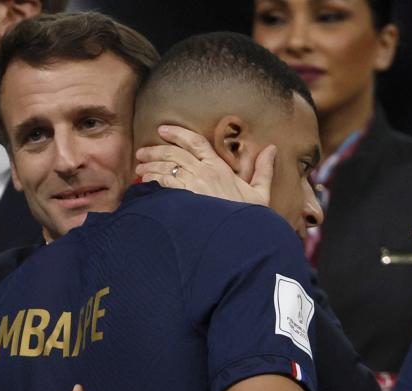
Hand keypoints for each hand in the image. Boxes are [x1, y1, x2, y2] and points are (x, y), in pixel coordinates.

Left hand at [135, 124, 275, 206]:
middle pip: (174, 153)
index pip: (195, 142)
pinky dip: (150, 181)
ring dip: (149, 166)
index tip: (162, 130)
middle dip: (155, 150)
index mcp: (219, 168)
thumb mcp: (260, 194)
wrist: (240, 239)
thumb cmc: (249, 220)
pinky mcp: (181, 202)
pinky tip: (144, 182)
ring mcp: (191, 187)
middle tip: (142, 152)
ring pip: (164, 167)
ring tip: (140, 168)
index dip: (177, 133)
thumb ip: (263, 170)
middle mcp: (203, 173)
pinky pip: (161, 185)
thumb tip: (271, 149)